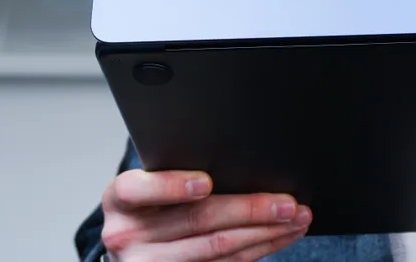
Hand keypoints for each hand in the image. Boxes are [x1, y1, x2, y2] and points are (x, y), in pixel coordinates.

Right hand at [100, 169, 311, 260]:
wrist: (132, 242)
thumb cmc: (149, 202)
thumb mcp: (149, 184)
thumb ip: (177, 173)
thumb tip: (243, 165)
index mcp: (120, 199)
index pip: (138, 189)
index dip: (172, 186)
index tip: (205, 183)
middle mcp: (127, 234)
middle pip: (196, 220)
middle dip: (250, 209)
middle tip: (287, 203)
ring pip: (216, 247)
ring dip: (264, 233)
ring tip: (296, 219)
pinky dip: (257, 249)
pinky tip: (278, 236)